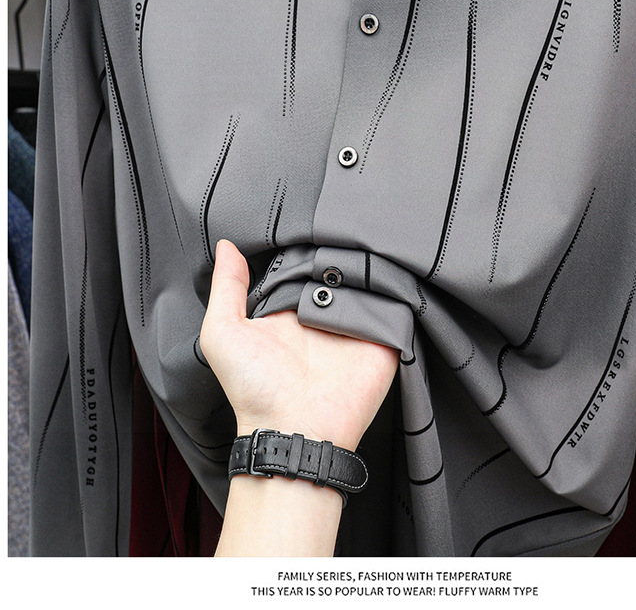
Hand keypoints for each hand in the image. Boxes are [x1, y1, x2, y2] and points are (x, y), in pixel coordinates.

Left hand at [200, 238, 399, 448]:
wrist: (296, 430)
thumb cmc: (254, 390)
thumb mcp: (224, 333)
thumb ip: (226, 288)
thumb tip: (227, 246)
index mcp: (290, 307)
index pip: (303, 262)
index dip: (304, 242)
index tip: (308, 220)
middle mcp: (323, 313)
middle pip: (339, 265)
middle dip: (339, 245)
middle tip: (339, 227)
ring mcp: (355, 325)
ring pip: (369, 279)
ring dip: (368, 261)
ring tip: (363, 243)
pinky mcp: (383, 339)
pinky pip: (396, 305)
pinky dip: (394, 288)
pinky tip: (383, 271)